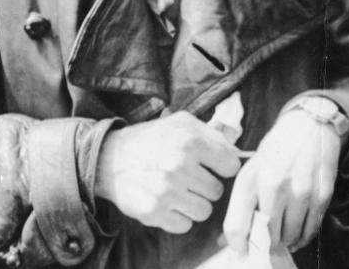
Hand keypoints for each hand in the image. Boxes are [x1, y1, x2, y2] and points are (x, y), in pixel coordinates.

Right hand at [94, 110, 240, 232]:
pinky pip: (185, 225)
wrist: (109, 158)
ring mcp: (166, 191)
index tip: (212, 165)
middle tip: (190, 177)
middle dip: (206, 185)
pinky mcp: (153, 212)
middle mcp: (179, 165)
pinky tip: (168, 202)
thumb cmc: (153, 139)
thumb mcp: (182, 122)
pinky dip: (179, 217)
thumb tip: (238, 149)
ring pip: (204, 211)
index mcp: (191, 140)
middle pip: (217, 191)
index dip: (223, 166)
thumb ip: (213, 133)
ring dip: (195, 203)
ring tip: (180, 190)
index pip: (231, 165)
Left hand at [222, 108, 342, 253]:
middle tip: (268, 238)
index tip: (244, 246)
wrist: (311, 125)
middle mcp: (275, 186)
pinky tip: (298, 231)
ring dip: (286, 241)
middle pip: (267, 238)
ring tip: (284, 234)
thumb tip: (226, 242)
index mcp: (251, 178)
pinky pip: (311, 230)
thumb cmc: (277, 150)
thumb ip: (240, 205)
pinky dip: (303, 237)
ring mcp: (301, 191)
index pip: (236, 227)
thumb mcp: (252, 169)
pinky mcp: (322, 194)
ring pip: (290, 237)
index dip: (237, 244)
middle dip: (266, 243)